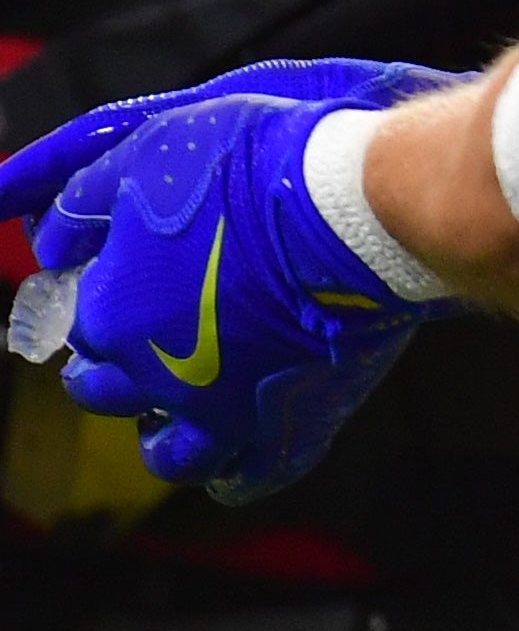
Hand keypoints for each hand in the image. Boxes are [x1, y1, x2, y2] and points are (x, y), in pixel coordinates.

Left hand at [0, 62, 457, 501]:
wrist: (356, 209)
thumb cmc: (253, 173)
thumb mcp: (145, 155)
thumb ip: (83, 201)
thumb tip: (51, 239)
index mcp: (113, 315)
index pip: (83, 329)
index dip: (103, 307)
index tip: (126, 288)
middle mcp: (155, 376)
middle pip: (111, 397)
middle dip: (117, 378)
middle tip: (147, 352)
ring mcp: (225, 411)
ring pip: (173, 456)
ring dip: (170, 439)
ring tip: (187, 415)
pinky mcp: (292, 426)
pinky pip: (254, 475)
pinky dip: (242, 471)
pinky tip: (247, 453)